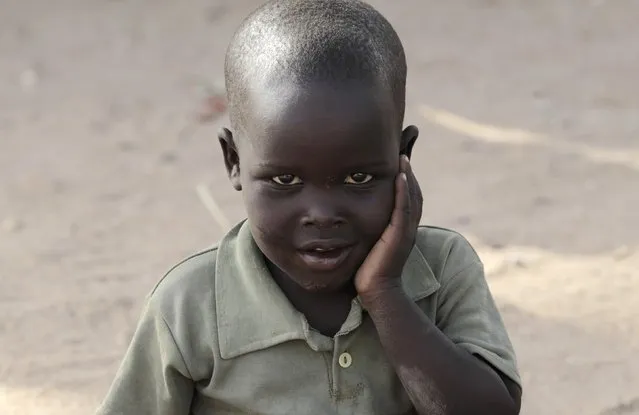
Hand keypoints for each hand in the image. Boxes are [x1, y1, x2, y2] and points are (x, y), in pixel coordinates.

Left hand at [354, 155, 422, 300]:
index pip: (407, 196)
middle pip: (413, 192)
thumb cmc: (367, 270)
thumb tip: (350, 215)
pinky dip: (404, 191)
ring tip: (403, 156)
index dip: (405, 178)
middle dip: (409, 171)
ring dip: (408, 176)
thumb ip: (365, 227)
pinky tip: (401, 175)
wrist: (376, 292)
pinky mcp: (399, 237)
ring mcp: (405, 231)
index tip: (398, 158)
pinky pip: (404, 209)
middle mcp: (407, 227)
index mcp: (401, 227)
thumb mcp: (367, 242)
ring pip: (412, 198)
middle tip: (403, 149)